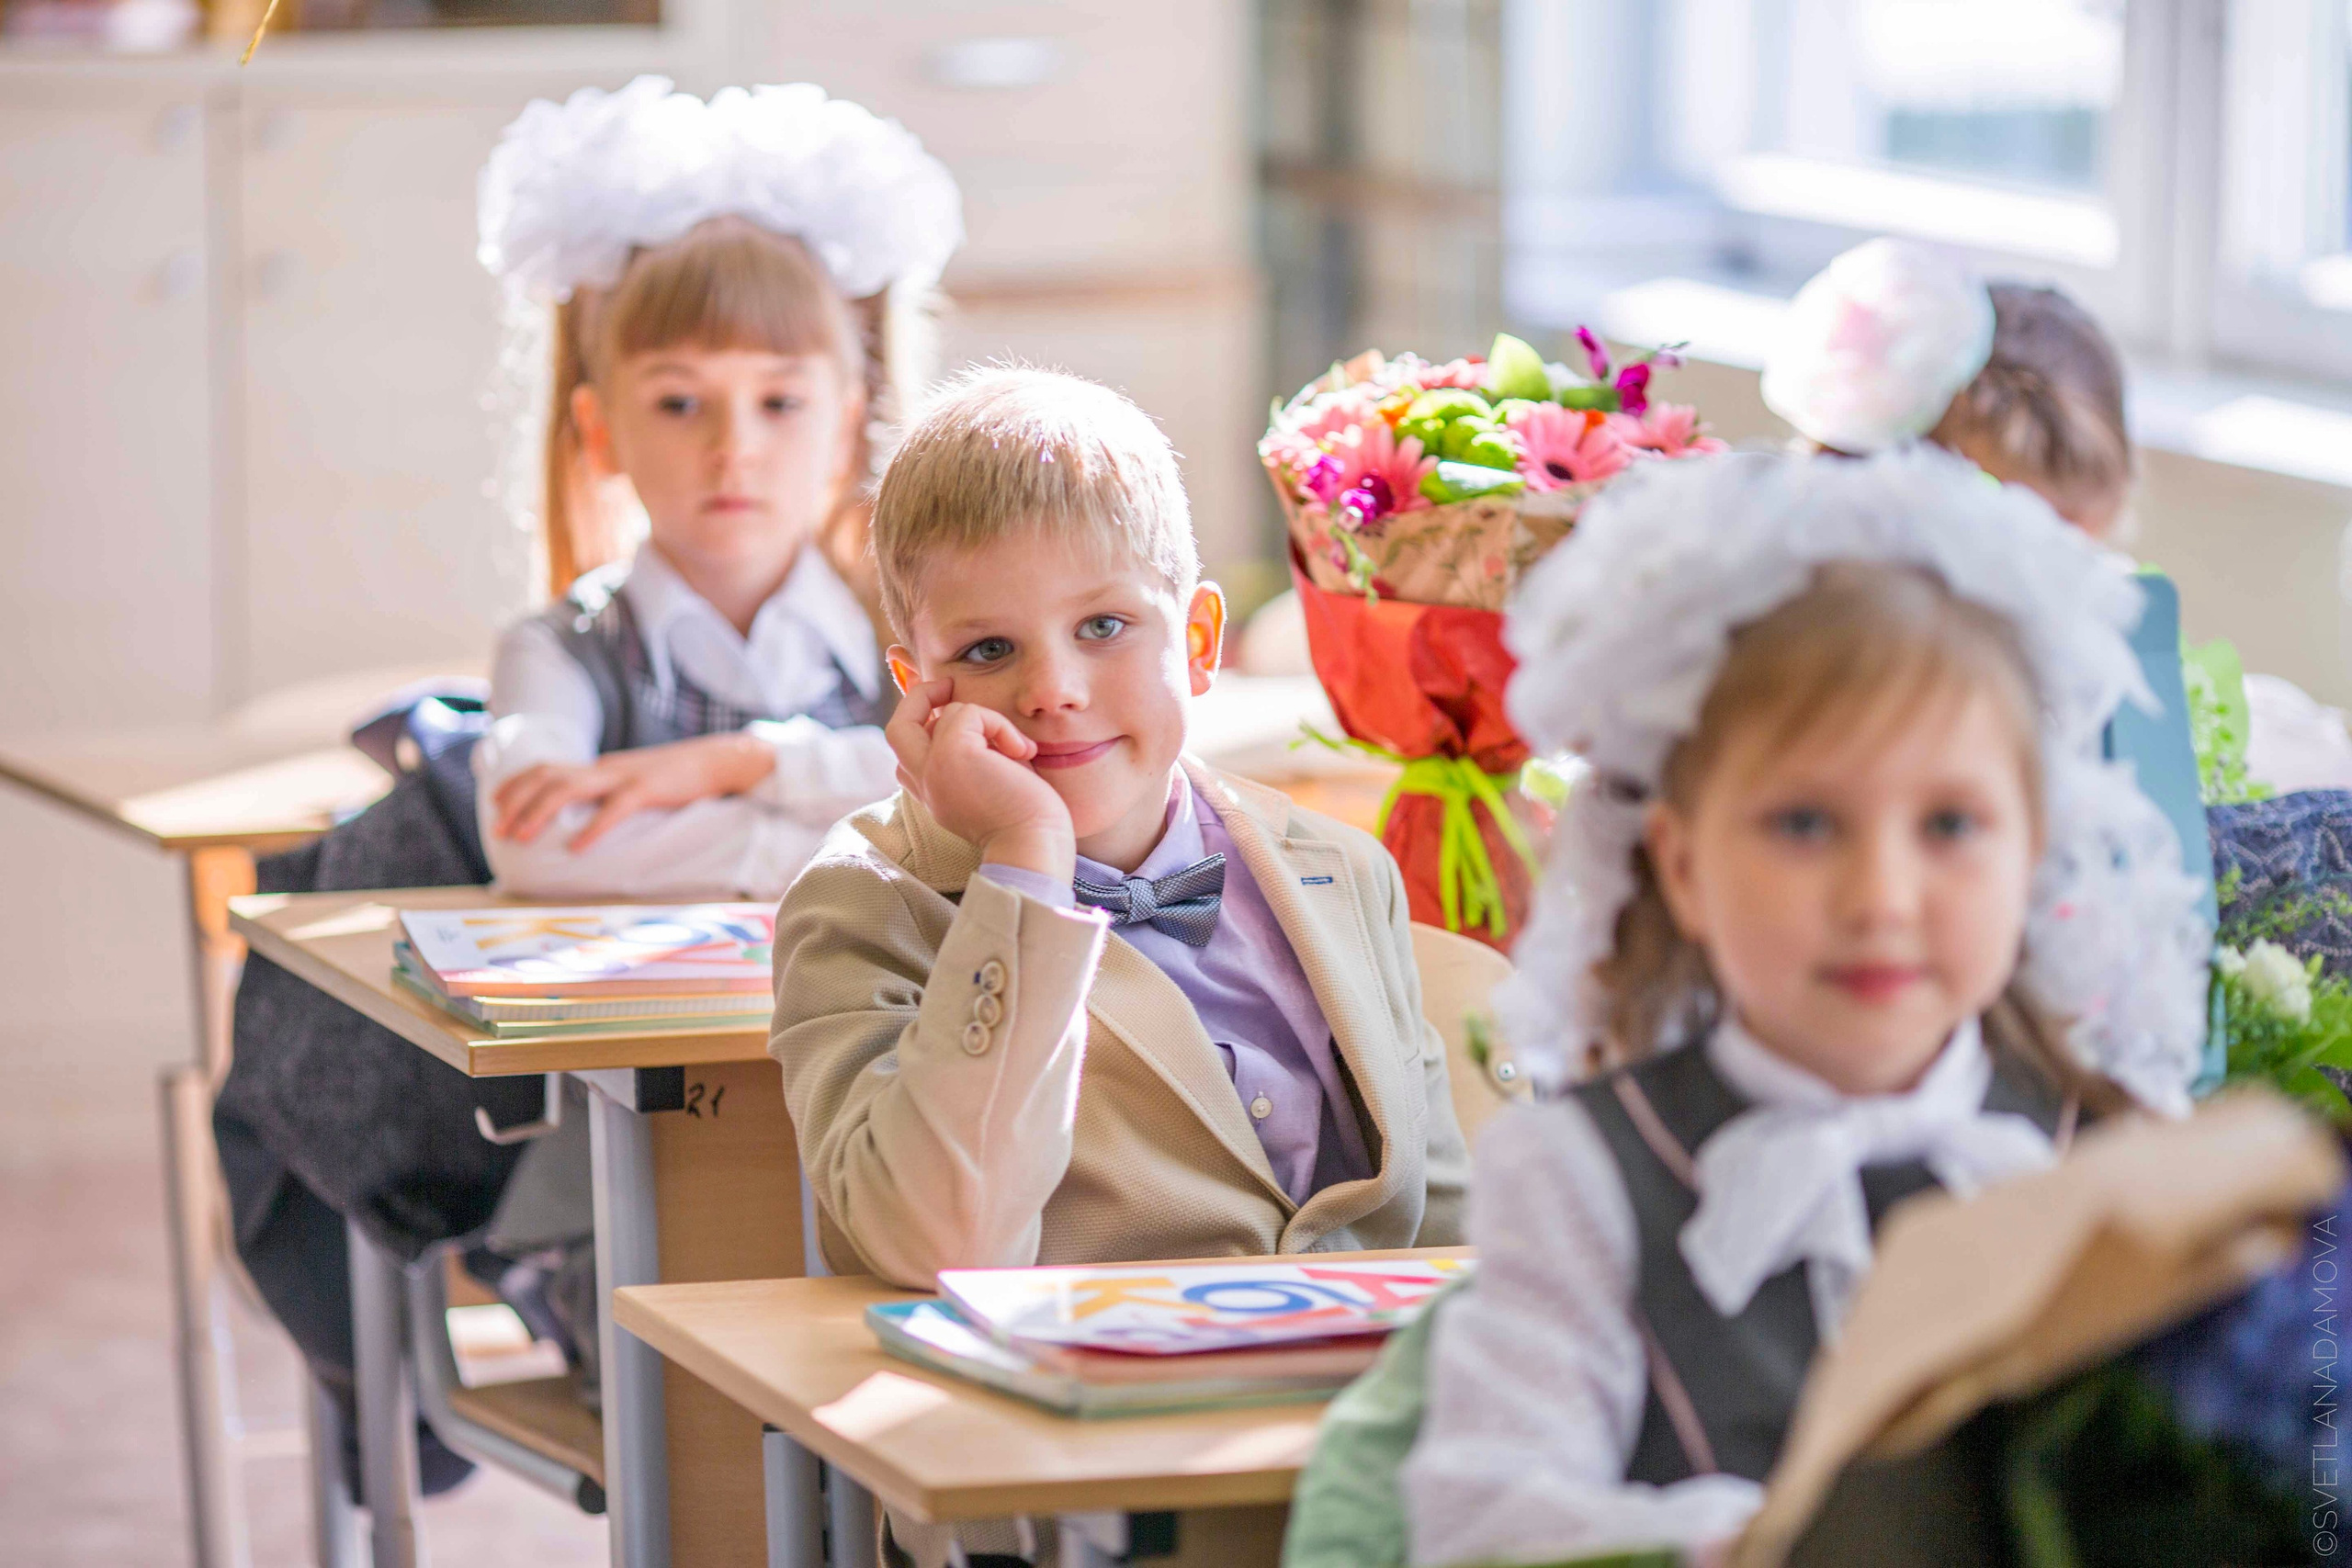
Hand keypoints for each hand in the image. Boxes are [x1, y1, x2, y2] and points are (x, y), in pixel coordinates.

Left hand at [491, 733, 775, 850]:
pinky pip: (615, 808)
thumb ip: (610, 793)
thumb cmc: (679, 778)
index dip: (517, 784)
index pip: (547, 767)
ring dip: (539, 812)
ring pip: (569, 787)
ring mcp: (625, 776)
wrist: (719, 759)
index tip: (495, 804)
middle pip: (548, 776)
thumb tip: (584, 817)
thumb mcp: (635, 782)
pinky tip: (577, 848)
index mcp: (601, 767)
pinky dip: (592, 828)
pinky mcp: (650, 789)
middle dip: (517, 802)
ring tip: (521, 838)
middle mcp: (605, 767)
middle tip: (499, 831)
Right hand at [885, 679, 1073, 879]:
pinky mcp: (950, 756)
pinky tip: (1022, 751)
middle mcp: (925, 784)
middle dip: (919, 699)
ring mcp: (932, 770)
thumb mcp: (994, 781)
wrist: (1036, 846)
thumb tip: (978, 720)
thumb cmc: (1029, 819)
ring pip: (939, 715)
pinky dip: (998, 723)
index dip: (921, 726)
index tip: (947, 709)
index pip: (907, 756)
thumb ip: (978, 754)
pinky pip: (967, 712)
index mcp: (934, 795)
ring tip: (1015, 747)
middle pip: (896, 729)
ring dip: (984, 718)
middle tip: (948, 687)